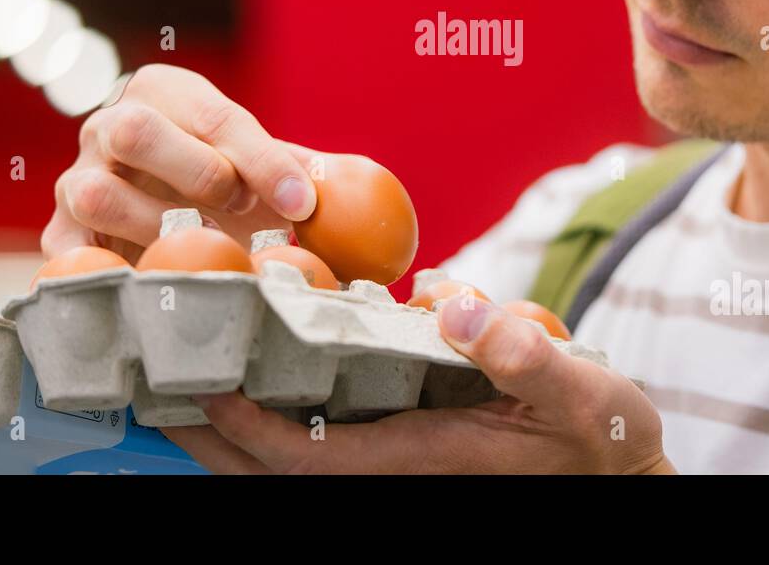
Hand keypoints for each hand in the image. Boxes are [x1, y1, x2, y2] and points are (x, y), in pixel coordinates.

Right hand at [40, 64, 322, 262]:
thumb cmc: (221, 177)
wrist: (158, 201)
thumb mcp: (257, 160)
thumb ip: (300, 168)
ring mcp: (75, 178)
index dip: (263, 161)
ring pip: (95, 192)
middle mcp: (106, 125)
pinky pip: (67, 253)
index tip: (303, 203)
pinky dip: (108, 273)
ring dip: (158, 226)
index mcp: (162, 90)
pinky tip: (151, 284)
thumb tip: (358, 188)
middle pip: (135, 131)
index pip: (215, 117)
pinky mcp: (59, 233)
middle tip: (241, 207)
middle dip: (198, 172)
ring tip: (201, 248)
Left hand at [161, 298, 674, 473]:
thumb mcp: (583, 393)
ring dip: (232, 413)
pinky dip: (280, 397)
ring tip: (183, 364)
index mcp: (417, 457)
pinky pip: (323, 423)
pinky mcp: (408, 432)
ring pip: (292, 443)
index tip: (191, 378)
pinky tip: (263, 354)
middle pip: (274, 459)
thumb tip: (450, 303)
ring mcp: (396, 450)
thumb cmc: (602, 435)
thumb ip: (523, 354)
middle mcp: (392, 461)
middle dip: (208, 427)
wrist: (618, 465)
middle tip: (151, 376)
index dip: (238, 423)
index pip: (301, 454)